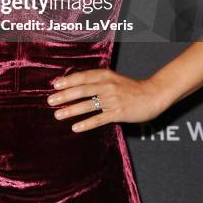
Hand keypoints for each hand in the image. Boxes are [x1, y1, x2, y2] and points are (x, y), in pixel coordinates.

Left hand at [46, 69, 165, 131]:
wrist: (152, 95)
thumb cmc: (130, 88)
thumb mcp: (113, 79)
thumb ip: (96, 80)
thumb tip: (75, 84)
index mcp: (105, 75)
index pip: (83, 77)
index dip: (68, 81)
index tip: (54, 85)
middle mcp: (107, 85)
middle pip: (82, 90)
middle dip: (65, 95)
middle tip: (50, 101)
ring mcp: (113, 99)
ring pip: (88, 104)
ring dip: (71, 110)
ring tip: (58, 115)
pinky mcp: (118, 112)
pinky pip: (99, 119)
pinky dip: (86, 123)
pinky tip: (75, 127)